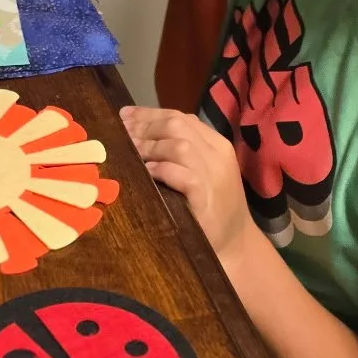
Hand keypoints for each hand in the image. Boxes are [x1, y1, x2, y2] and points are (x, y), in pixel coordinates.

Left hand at [121, 104, 250, 258]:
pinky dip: (161, 169)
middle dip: (145, 127)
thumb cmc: (213, 208)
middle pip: (177, 125)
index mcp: (217, 144)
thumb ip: (181, 152)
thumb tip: (139, 134)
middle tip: (121, 133)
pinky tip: (146, 172)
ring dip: (150, 146)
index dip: (149, 114)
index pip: (181, 117)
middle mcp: (218, 154)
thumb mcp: (202, 172)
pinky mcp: (206, 196)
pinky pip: (181, 174)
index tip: (123, 115)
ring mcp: (214, 175)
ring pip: (179, 145)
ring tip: (130, 151)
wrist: (236, 244)